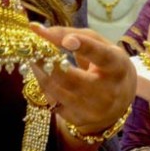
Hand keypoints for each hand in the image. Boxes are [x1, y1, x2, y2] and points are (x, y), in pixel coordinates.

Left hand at [29, 23, 135, 142]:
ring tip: (31, 56)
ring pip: (57, 90)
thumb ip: (73, 34)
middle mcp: (107, 92)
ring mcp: (92, 110)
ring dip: (39, 71)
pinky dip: (43, 84)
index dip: (85, 48)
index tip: (67, 40)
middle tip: (32, 47)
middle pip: (72, 79)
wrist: (118, 102)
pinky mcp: (78, 120)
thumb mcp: (100, 45)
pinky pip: (52, 101)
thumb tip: (39, 30)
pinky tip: (39, 72)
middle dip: (49, 62)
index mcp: (117, 68)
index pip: (102, 57)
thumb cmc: (106, 65)